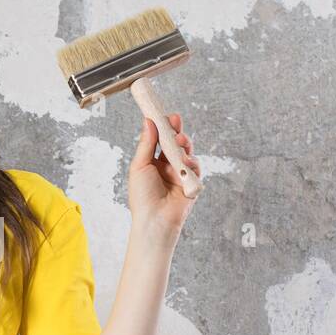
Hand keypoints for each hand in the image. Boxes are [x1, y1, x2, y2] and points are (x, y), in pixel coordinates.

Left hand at [128, 113, 200, 237]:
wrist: (154, 219)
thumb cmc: (142, 196)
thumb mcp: (140, 165)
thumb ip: (146, 143)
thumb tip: (149, 122)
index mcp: (153, 163)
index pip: (160, 140)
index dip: (164, 128)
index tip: (165, 115)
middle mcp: (167, 167)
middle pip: (176, 144)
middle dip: (177, 131)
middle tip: (175, 122)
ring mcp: (180, 175)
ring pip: (187, 152)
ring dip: (184, 145)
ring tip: (180, 142)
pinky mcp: (191, 183)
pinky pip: (195, 167)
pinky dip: (191, 162)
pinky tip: (185, 161)